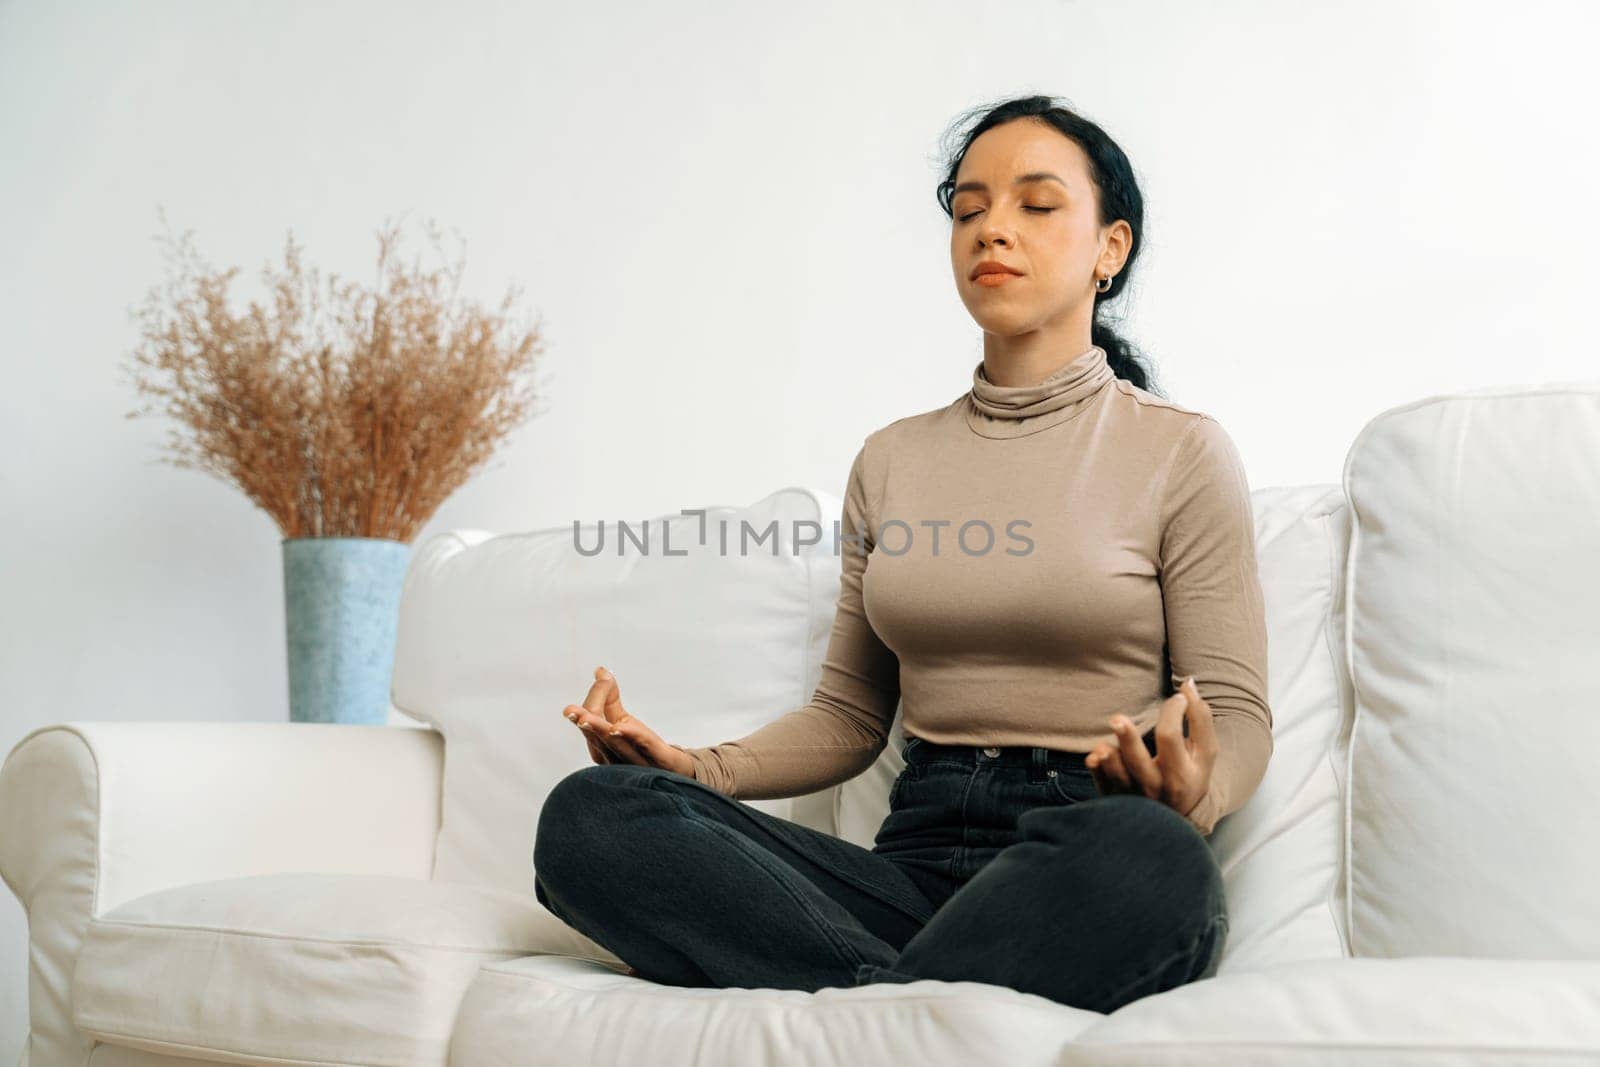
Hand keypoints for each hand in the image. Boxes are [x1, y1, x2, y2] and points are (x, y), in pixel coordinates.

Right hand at [560, 665, 695, 777]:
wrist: (670, 770)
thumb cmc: (639, 746)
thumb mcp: (622, 719)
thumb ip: (609, 696)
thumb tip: (600, 670)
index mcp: (600, 746)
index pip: (591, 720)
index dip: (596, 697)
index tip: (604, 678)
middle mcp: (612, 757)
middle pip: (597, 737)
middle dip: (585, 722)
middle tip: (571, 711)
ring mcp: (632, 762)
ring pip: (613, 746)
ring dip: (600, 730)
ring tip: (587, 719)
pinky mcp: (656, 760)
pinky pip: (641, 748)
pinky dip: (629, 736)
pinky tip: (619, 728)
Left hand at [1085, 676, 1216, 818]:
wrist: (1177, 819)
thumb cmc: (1191, 776)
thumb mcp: (1205, 753)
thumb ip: (1200, 718)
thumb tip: (1189, 683)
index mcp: (1181, 774)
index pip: (1171, 737)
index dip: (1172, 711)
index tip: (1177, 698)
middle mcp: (1157, 787)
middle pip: (1139, 763)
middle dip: (1128, 740)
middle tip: (1117, 718)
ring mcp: (1134, 796)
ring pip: (1118, 778)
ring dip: (1109, 761)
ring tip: (1102, 747)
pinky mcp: (1115, 799)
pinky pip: (1103, 786)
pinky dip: (1098, 773)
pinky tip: (1093, 757)